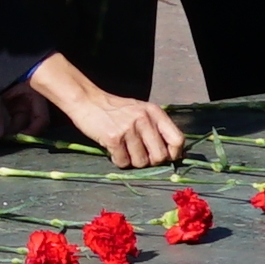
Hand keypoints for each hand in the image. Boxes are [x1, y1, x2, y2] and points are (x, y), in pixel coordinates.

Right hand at [39, 65, 184, 166]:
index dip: (174, 154)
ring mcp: (129, 129)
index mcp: (154, 113)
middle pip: (160, 156)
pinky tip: (114, 150)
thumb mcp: (140, 111)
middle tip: (140, 155)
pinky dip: (118, 160)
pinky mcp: (113, 138)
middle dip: (151, 162)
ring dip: (132, 161)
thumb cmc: (115, 109)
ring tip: (124, 150)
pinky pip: (123, 162)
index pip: (177, 139)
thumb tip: (171, 154)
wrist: (87, 101)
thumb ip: (156, 127)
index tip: (166, 158)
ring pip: (141, 162)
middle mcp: (144, 119)